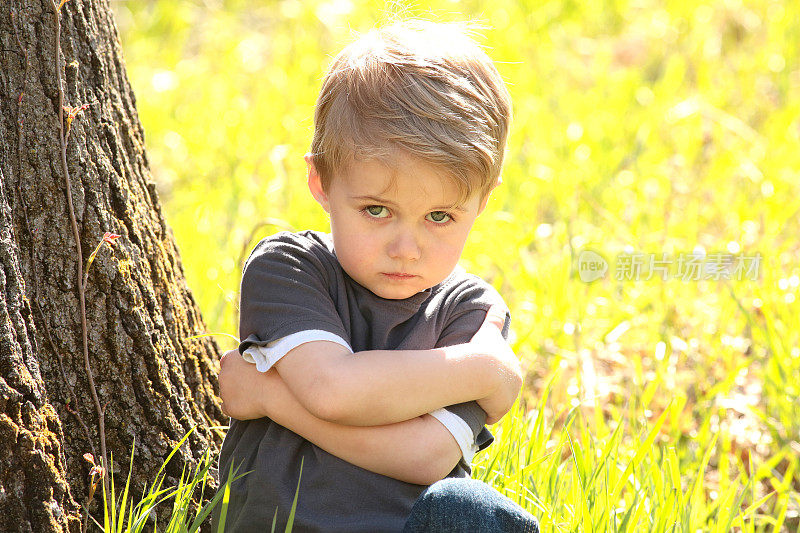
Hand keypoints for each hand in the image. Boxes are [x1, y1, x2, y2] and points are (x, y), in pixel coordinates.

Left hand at [219, 349, 277, 419]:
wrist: (278, 391)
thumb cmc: (274, 371)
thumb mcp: (260, 354)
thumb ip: (248, 355)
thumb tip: (242, 360)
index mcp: (230, 359)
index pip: (227, 362)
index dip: (238, 367)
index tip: (248, 371)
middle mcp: (223, 374)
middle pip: (226, 378)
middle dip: (236, 381)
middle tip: (253, 383)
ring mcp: (224, 392)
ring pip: (226, 393)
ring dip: (236, 393)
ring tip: (253, 395)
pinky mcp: (229, 407)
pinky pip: (227, 407)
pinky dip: (235, 406)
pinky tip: (248, 404)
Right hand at [471, 305, 522, 423]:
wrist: (481, 366)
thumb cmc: (481, 347)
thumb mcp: (488, 330)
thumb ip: (493, 317)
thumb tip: (494, 303)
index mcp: (513, 365)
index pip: (504, 373)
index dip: (492, 373)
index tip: (482, 374)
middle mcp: (516, 381)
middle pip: (501, 389)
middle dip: (489, 389)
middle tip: (472, 385)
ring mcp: (510, 397)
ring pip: (494, 402)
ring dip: (484, 401)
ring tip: (470, 395)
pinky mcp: (501, 408)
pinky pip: (490, 414)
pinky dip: (482, 412)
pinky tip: (472, 405)